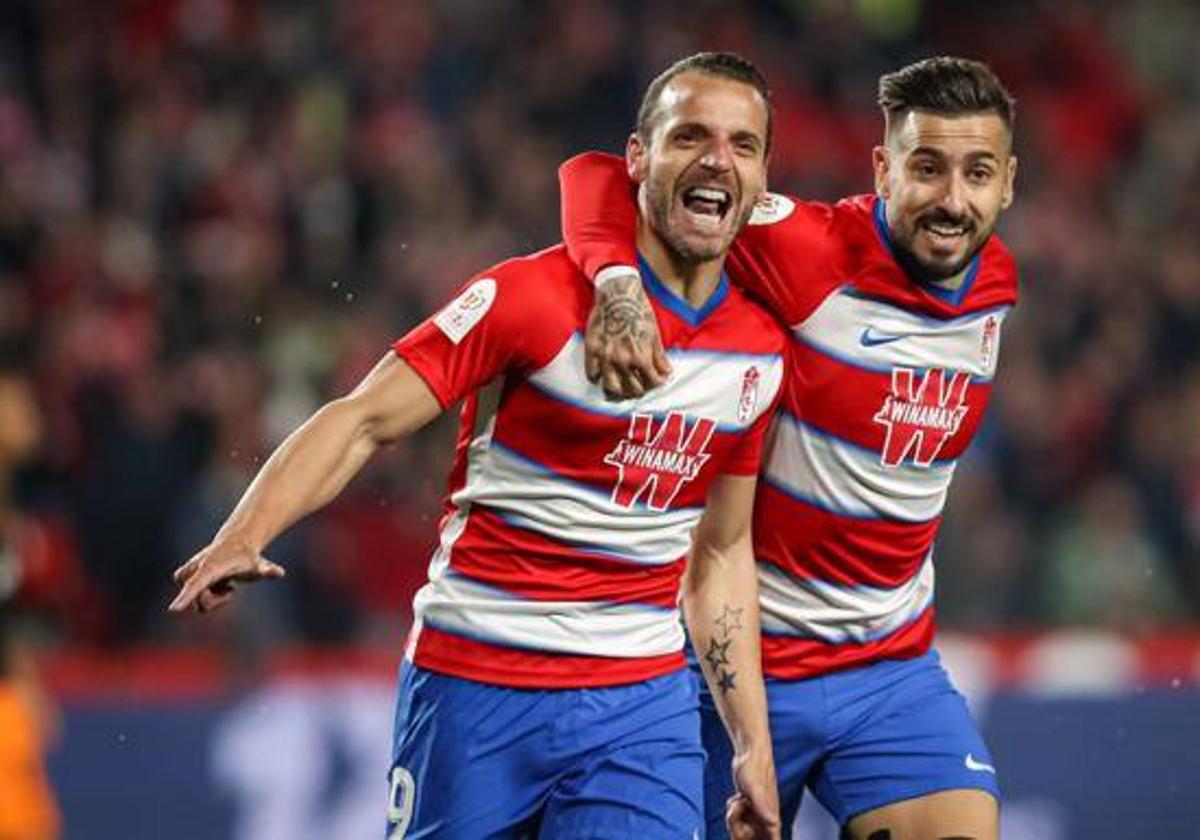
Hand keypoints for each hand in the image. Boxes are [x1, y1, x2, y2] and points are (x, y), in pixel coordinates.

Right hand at [168, 538, 284, 613]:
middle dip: (216, 600)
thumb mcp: (259, 564)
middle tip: (230, 587)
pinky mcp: (189, 579)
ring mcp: (191, 575)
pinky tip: (222, 585)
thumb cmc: (247, 557)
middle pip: (199, 601)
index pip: (195, 586)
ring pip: (199, 602)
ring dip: (214, 598)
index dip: (185, 598)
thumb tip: (279, 573)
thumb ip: (267, 569)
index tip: (173, 611)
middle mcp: (196, 571)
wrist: (237, 543)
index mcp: (210, 568)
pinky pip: (199, 602)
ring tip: (227, 584)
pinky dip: (212, 598)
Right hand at [585, 270, 670, 399]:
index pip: (652, 382)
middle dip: (640, 389)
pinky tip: (603, 374)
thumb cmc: (639, 310)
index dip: (657, 382)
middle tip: (640, 385)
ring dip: (619, 391)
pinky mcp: (592, 350)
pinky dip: (598, 377)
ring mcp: (605, 357)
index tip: (657, 380)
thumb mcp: (654, 333)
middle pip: (632, 390)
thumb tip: (667, 372)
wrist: (618, 294)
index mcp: (641, 357)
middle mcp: (623, 361)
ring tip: (622, 387)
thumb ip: (659, 356)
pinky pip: (592, 373)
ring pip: (611, 388)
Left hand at [726, 747, 780, 839]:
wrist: (750, 752)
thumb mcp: (755, 790)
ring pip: (742, 825)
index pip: (774, 837)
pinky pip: (737, 815)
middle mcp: (764, 814)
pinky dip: (734, 807)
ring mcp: (755, 808)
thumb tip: (773, 824)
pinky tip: (736, 796)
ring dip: (735, 815)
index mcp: (770, 814)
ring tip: (738, 799)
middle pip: (749, 836)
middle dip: (738, 825)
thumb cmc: (755, 768)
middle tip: (740, 805)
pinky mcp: (747, 802)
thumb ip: (764, 807)